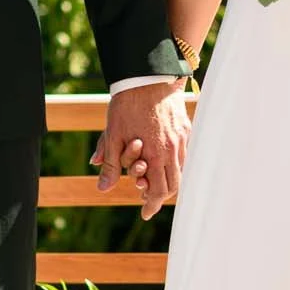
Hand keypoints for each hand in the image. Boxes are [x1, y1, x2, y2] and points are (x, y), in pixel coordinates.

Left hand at [90, 82, 189, 220]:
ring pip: (181, 170)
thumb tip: (103, 188)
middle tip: (147, 199)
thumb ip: (111, 164)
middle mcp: (173, 150)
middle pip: (173, 185)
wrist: (148, 76)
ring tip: (154, 181)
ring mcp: (182, 139)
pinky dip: (175, 164)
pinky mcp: (186, 128)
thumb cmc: (127, 105)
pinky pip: (185, 154)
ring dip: (168, 179)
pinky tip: (163, 161)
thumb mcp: (114, 135)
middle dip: (160, 196)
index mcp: (156, 155)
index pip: (159, 191)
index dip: (152, 205)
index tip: (145, 213)